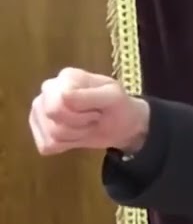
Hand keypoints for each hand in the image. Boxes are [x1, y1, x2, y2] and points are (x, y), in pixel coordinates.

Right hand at [29, 68, 149, 155]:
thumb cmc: (118, 107)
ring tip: (87, 125)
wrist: (121, 125)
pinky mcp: (39, 129)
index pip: (60, 102)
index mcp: (66, 77)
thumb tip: (62, 96)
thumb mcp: (114, 98)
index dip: (83, 113)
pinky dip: (66, 145)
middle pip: (52, 116)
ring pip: (51, 134)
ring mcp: (40, 109)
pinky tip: (76, 135)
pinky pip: (46, 146)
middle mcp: (48, 90)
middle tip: (93, 118)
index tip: (97, 109)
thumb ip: (90, 96)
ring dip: (76, 136)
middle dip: (79, 124)